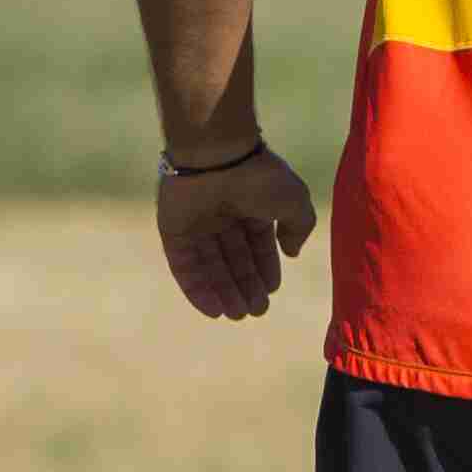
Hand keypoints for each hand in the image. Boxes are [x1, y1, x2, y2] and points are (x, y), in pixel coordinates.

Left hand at [158, 147, 317, 320]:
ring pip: (210, 266)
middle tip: (255, 312)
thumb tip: (290, 253)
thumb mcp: (295, 203)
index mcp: (251, 206)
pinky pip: (184, 266)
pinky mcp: (172, 232)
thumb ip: (298, 229)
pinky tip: (212, 309)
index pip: (257, 244)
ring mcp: (196, 225)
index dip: (265, 268)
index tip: (271, 291)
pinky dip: (197, 288)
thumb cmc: (260, 177)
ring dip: (222, 292)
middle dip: (245, 286)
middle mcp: (223, 216)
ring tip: (237, 315)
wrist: (218, 156)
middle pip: (233, 259)